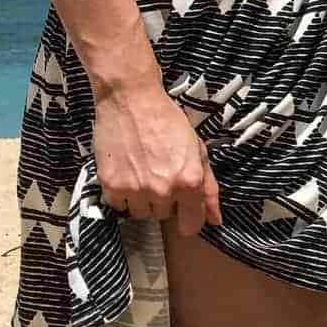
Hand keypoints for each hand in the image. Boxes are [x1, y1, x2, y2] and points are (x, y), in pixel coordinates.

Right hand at [92, 83, 221, 236]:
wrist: (132, 101)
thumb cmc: (168, 121)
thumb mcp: (197, 150)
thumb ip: (208, 188)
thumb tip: (215, 219)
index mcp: (189, 181)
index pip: (190, 225)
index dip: (187, 218)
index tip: (182, 210)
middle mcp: (163, 190)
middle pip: (163, 216)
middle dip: (163, 200)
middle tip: (159, 174)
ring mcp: (135, 189)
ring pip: (140, 213)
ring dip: (142, 199)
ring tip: (142, 173)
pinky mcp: (111, 185)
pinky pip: (118, 206)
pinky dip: (121, 195)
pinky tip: (126, 173)